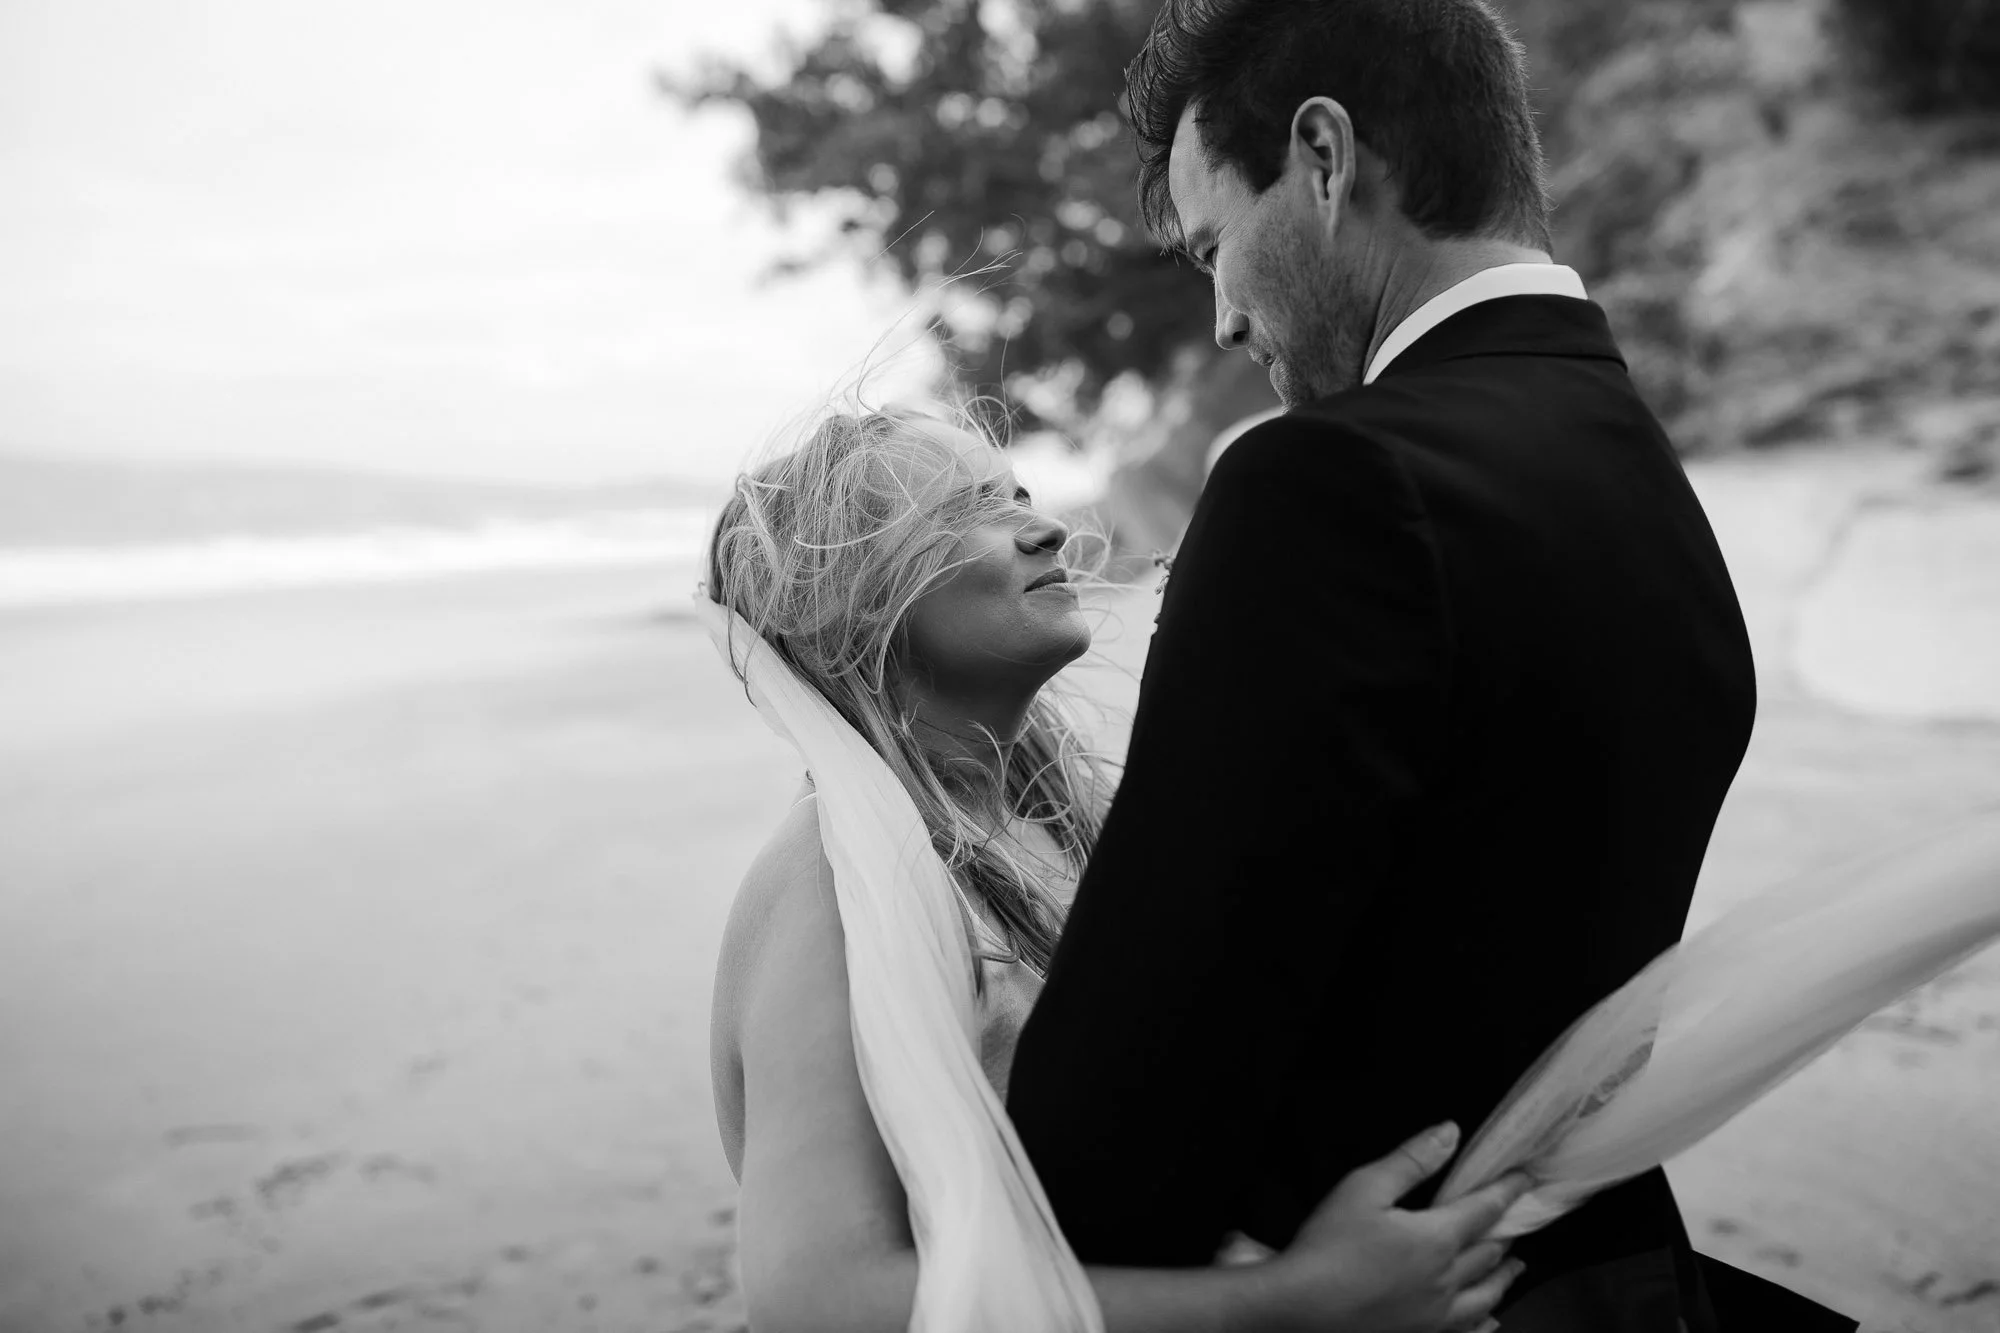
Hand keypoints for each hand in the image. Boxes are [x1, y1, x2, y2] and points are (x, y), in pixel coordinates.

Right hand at [1264, 1122, 1530, 1332]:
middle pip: (1489, 1253)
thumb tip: (1449, 1133)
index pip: (1484, 1209)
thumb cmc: (1328, 1247)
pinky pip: (1468, 1330)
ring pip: (1486, 1295)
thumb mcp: (1364, 1187)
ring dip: (1503, 1277)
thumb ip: (1411, 1160)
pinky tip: (1491, 1319)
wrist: (1300, 1307)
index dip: (1507, 1190)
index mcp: (1435, 1239)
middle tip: (1516, 1221)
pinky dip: (1486, 1321)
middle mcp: (1446, 1280)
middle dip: (1506, 1233)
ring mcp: (1436, 1315)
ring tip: (1514, 1266)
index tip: (1524, 1179)